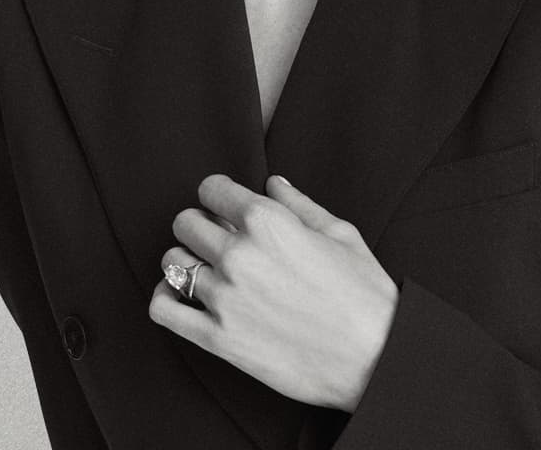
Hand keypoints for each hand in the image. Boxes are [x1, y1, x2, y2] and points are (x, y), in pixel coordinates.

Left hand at [149, 173, 398, 410]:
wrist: (375, 358)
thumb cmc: (364, 294)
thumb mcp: (340, 234)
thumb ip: (299, 204)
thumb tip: (272, 183)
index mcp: (267, 221)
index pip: (210, 189)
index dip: (218, 195)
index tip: (225, 207)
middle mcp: (238, 254)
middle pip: (185, 222)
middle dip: (201, 225)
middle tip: (220, 239)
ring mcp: (224, 297)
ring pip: (173, 261)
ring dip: (186, 261)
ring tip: (207, 269)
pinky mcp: (218, 338)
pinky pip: (164, 309)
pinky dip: (166, 297)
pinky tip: (183, 295)